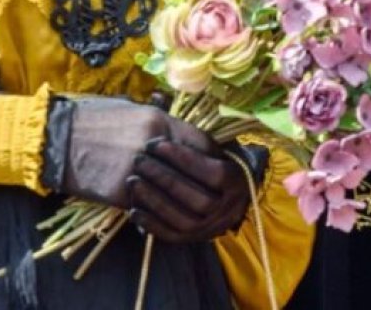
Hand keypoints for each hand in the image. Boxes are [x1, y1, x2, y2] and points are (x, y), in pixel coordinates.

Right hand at [58, 96, 211, 209]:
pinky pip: (148, 204)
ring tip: (195, 204)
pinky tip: (164, 211)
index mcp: (158, 121)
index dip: (212, 154)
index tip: (218, 162)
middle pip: (192, 169)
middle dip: (204, 181)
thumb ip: (159, 120)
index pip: (200, 142)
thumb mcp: (132, 109)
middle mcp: (152, 146)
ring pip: (174, 191)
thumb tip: (180, 134)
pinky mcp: (121, 192)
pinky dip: (157, 209)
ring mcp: (137, 171)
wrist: (58, 139)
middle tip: (214, 189)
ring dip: (184, 198)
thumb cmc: (94, 118)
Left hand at [126, 139, 255, 242]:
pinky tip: (133, 209)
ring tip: (132, 181)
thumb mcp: (211, 149)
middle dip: (165, 178)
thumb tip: (166, 130)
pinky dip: (151, 224)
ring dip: (155, 201)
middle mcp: (228, 210)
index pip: (214, 173)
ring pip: (184, 220)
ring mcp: (210, 229)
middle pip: (199, 199)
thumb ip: (196, 143)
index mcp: (238, 183)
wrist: (222, 195)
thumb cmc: (210, 162)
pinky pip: (170, 236)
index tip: (157, 144)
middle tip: (139, 160)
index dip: (185, 159)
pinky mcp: (191, 240)